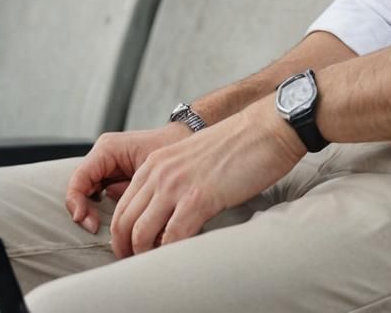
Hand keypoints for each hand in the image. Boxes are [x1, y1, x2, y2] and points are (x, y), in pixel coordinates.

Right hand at [66, 123, 192, 234]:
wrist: (186, 138)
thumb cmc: (172, 147)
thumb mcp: (151, 169)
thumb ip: (132, 191)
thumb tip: (118, 220)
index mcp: (108, 149)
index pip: (79, 179)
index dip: (77, 203)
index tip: (88, 223)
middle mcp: (103, 156)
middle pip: (80, 190)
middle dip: (85, 212)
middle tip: (96, 230)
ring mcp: (106, 167)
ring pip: (88, 196)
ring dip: (94, 213)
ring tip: (107, 228)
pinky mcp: (113, 177)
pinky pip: (100, 197)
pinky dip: (104, 210)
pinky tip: (118, 221)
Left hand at [108, 98, 304, 258]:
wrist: (268, 127)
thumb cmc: (240, 143)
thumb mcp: (193, 157)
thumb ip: (174, 179)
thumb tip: (166, 214)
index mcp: (156, 162)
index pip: (122, 206)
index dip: (122, 234)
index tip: (133, 247)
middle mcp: (160, 172)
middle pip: (124, 223)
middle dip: (127, 249)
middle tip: (140, 262)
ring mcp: (177, 185)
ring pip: (141, 234)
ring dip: (147, 255)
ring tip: (161, 262)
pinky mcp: (199, 198)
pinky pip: (173, 238)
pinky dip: (173, 253)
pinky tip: (185, 252)